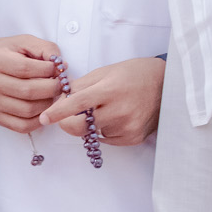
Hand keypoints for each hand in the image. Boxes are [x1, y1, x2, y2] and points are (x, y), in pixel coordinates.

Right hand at [0, 35, 60, 133]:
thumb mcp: (20, 42)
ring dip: (48, 103)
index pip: (26, 68)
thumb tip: (61, 64)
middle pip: (29, 91)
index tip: (58, 68)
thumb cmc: (1, 55)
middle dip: (53, 87)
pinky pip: (23, 126)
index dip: (48, 69)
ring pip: (28, 110)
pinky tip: (42, 108)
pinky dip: (39, 119)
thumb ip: (43, 47)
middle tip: (60, 83)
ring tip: (52, 94)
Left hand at [38, 56, 164, 144]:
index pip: (76, 105)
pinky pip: (107, 139)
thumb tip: (60, 98)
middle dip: (68, 122)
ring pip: (92, 132)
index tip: (44, 119)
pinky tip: (117, 116)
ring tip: (108, 108)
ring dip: (91, 123)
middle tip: (71, 114)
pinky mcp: (132, 138)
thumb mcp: (105, 72)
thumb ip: (81, 85)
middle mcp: (119, 111)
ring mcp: (127, 127)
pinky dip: (105, 129)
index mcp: (109, 90)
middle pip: (79, 127)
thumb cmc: (134, 75)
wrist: (167, 85)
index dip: (57, 113)